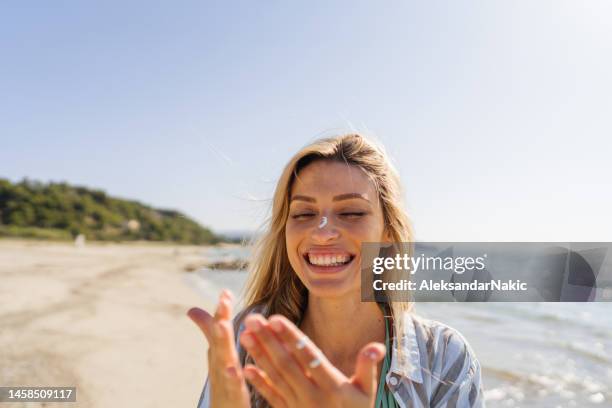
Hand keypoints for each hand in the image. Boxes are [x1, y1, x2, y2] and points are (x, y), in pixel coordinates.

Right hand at [187, 290, 249, 407]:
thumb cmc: (225, 391)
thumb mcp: (221, 362)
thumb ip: (216, 339)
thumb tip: (198, 313)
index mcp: (221, 356)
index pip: (219, 330)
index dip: (221, 312)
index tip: (225, 291)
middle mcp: (219, 366)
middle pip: (219, 339)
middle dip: (220, 318)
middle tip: (223, 298)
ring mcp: (224, 382)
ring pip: (223, 359)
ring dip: (222, 341)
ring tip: (222, 324)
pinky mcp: (233, 398)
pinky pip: (232, 386)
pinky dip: (231, 376)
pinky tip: (232, 367)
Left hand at [238, 314, 385, 407]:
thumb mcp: (367, 392)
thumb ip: (368, 367)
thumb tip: (377, 346)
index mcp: (331, 385)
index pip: (308, 356)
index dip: (291, 337)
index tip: (276, 318)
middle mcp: (311, 395)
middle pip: (286, 363)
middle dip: (267, 339)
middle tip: (252, 318)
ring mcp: (298, 406)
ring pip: (275, 376)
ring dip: (258, 355)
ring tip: (244, 334)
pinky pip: (272, 397)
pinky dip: (258, 383)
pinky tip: (245, 368)